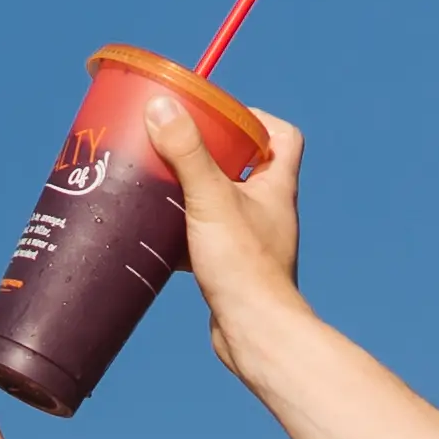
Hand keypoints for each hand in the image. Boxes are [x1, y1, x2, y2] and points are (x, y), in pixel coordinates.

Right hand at [143, 95, 304, 359]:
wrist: (254, 333)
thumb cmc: (244, 267)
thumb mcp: (210, 199)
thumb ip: (187, 152)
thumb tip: (162, 105)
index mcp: (276, 187)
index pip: (283, 136)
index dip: (257, 119)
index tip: (220, 116)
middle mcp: (269, 211)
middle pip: (246, 167)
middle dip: (211, 154)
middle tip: (175, 146)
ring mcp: (252, 241)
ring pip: (222, 205)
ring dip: (193, 193)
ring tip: (159, 184)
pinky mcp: (232, 268)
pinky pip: (207, 239)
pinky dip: (183, 233)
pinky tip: (155, 235)